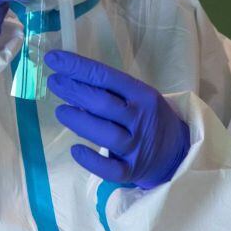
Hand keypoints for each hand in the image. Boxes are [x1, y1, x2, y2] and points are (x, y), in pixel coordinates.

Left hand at [46, 50, 189, 188]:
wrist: (176, 151)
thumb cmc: (149, 117)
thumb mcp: (139, 97)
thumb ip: (111, 92)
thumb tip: (71, 82)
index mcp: (143, 95)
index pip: (106, 77)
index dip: (78, 67)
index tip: (54, 59)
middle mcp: (140, 119)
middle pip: (103, 104)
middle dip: (74, 91)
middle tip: (54, 82)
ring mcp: (136, 146)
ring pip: (105, 135)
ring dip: (79, 121)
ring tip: (61, 111)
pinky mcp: (132, 170)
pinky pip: (110, 169)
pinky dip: (91, 161)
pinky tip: (75, 150)